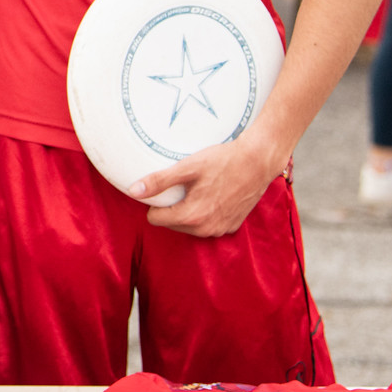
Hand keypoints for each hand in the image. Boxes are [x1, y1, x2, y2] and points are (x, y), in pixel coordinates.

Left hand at [133, 136, 285, 237]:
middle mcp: (206, 229)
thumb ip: (159, 181)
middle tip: (181, 186)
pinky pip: (208, 225)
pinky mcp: (232, 226)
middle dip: (171, 208)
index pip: (155, 219)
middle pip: (172, 224)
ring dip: (188, 212)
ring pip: (190, 227)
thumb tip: (134, 191)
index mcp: (192, 216)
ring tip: (196, 189)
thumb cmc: (223, 161)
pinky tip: (212, 195)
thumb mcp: (187, 168)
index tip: (163, 188)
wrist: (258, 162)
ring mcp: (221, 230)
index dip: (155, 203)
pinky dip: (205, 214)